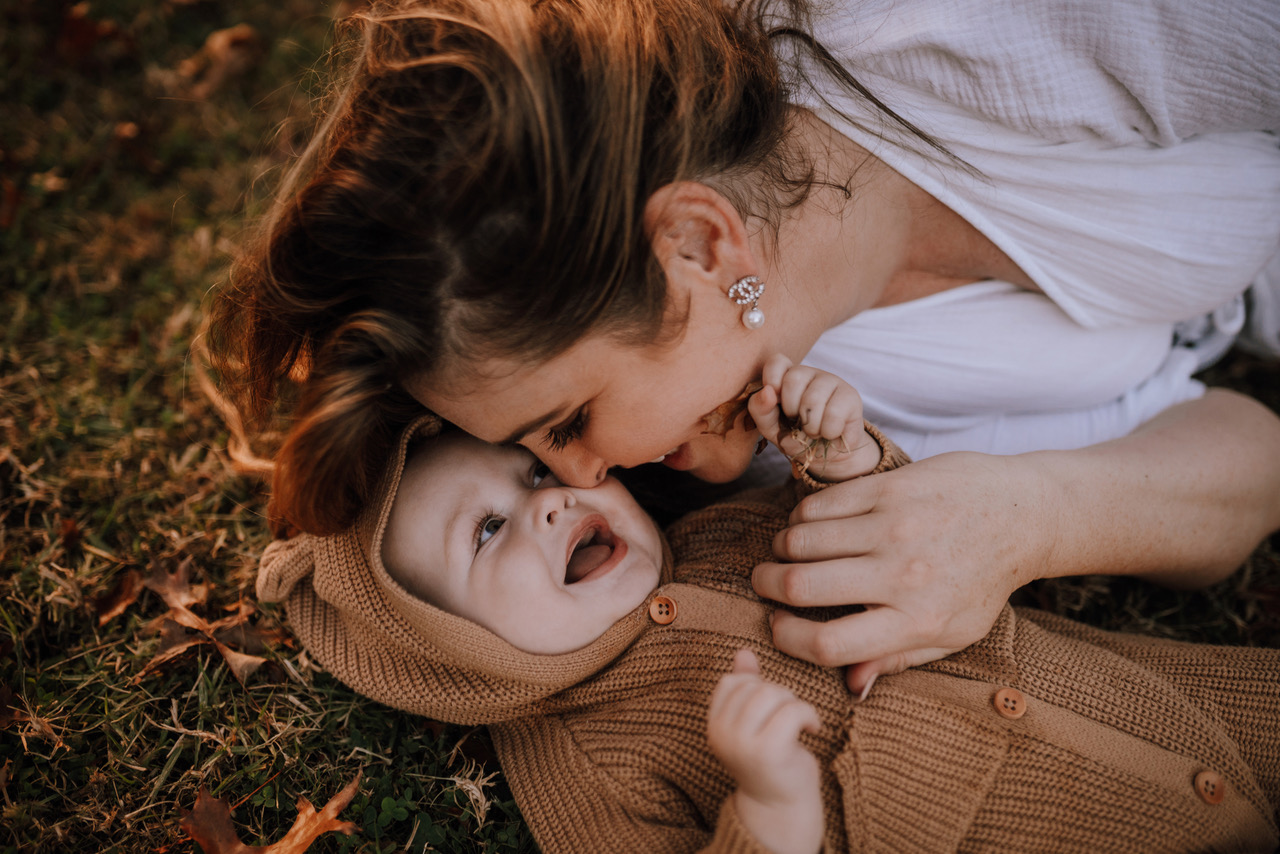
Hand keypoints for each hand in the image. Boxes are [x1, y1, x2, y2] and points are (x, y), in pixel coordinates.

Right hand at [707, 649, 823, 853]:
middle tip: (791, 716)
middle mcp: (722, 734)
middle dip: (780, 694)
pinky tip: (813, 729)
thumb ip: (746, 686)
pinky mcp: (769, 752)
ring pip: (773, 694)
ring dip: (794, 704)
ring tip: (800, 721)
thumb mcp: (753, 721)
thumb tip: (744, 651)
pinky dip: (809, 715)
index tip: (772, 707)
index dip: (757, 685)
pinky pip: (793, 711)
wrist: (779, 807)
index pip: (731, 682)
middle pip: (755, 686)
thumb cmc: (769, 760)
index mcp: (714, 725)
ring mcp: (743, 744)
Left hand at [747, 354, 880, 481]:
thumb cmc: (796, 437)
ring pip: (813, 399)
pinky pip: (833, 414)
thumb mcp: (771, 428)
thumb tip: (767, 392)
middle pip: (793, 379)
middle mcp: (810, 374)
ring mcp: (832, 381)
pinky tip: (831, 432)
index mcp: (786, 376)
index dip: (772, 379)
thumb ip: (760, 410)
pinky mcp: (850, 395)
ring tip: (815, 431)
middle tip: (798, 423)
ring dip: (810, 426)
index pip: (777, 362)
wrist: (827, 456)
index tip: (775, 401)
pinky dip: (828, 432)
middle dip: (791, 411)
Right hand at [753, 451, 1042, 693]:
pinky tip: (808, 525)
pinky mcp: (890, 487)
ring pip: (802, 540)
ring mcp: (896, 526)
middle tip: (764, 583)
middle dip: (768, 586)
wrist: (1021, 514)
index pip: (829, 645)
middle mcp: (904, 575)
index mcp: (917, 621)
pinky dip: (802, 517)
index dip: (789, 639)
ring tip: (785, 553)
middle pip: (802, 587)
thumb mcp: (953, 633)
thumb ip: (898, 660)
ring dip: (782, 549)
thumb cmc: (982, 580)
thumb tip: (850, 686)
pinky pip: (821, 504)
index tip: (778, 627)